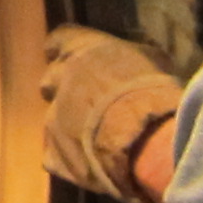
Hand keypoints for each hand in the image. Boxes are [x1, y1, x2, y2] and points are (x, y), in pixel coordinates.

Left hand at [42, 24, 183, 202]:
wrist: (145, 136)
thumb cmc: (152, 89)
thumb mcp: (151, 58)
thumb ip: (132, 55)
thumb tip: (136, 54)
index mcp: (80, 50)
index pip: (59, 39)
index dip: (64, 49)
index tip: (73, 56)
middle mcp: (59, 80)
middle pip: (51, 80)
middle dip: (63, 88)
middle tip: (88, 100)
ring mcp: (53, 118)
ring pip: (53, 118)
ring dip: (70, 124)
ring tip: (96, 134)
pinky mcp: (55, 153)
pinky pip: (55, 154)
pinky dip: (70, 157)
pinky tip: (92, 162)